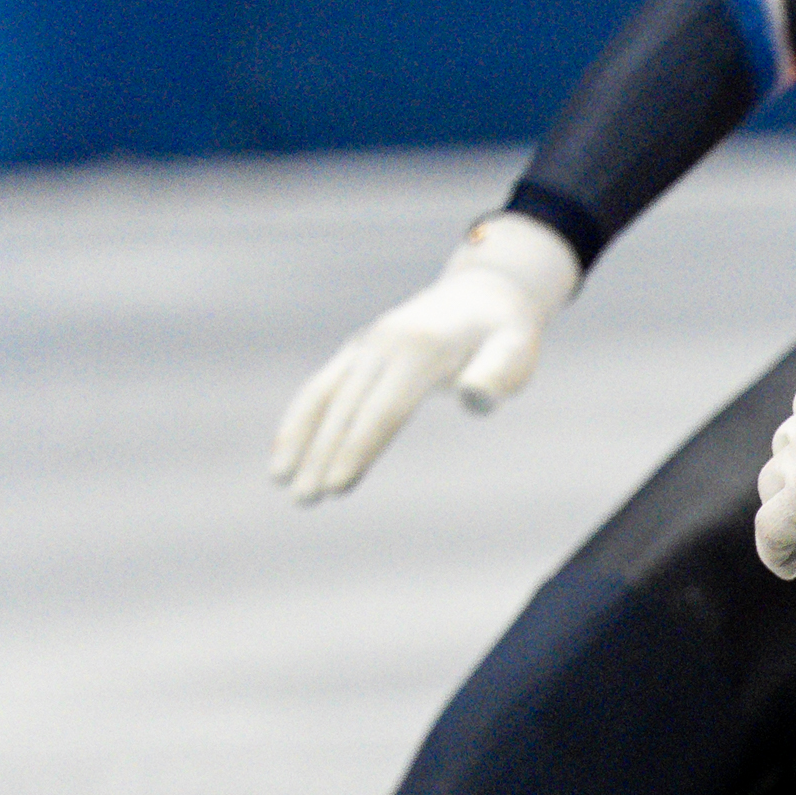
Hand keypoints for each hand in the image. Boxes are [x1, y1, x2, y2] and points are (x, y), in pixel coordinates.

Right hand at [269, 213, 582, 502]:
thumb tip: (477, 398)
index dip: (360, 448)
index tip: (337, 486)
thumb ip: (497, 374)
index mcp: (421, 349)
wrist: (484, 293)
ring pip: (324, 395)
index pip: (384, 409)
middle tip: (303, 500)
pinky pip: (322, 385)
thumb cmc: (505, 334)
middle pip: (348, 407)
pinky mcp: (358, 351)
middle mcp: (385, 344)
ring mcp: (367, 345)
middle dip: (323, 454)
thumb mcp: (516, 350)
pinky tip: (282, 451)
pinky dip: (301, 417)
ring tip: (279, 480)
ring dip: (299, 438)